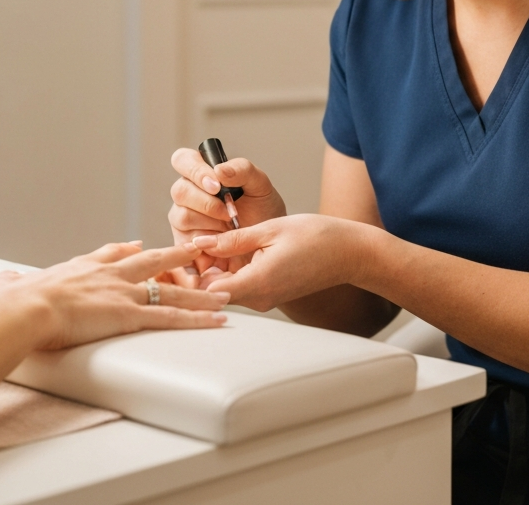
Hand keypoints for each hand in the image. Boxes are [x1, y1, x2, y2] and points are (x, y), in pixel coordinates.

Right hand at [2, 242, 229, 349]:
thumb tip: (33, 274)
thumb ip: (42, 276)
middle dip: (181, 258)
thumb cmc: (20, 302)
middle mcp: (112, 275)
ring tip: (225, 294)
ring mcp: (123, 294)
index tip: (149, 247)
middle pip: (155, 264)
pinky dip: (197, 318)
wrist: (24, 308)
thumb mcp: (34, 281)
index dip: (136, 252)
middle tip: (203, 251)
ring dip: (200, 293)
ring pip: (171, 291)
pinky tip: (217, 320)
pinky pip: (171, 317)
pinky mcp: (129, 315)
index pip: (120, 255)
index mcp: (89, 268)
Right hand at [168, 148, 287, 280]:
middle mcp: (189, 195)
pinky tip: (219, 249)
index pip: (183, 160)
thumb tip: (219, 169)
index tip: (216, 185)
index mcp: (203, 174)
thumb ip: (243, 171)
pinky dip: (202, 247)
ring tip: (230, 230)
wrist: (267, 247)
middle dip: (206, 203)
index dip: (195, 171)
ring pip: (181, 216)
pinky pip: (182, 244)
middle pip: (180, 190)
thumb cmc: (263, 213)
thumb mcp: (261, 187)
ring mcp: (183, 219)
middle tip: (230, 213)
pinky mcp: (184, 244)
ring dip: (208, 224)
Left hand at [186, 214, 376, 312]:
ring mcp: (264, 299)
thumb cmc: (316, 237)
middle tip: (182, 251)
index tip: (180, 253)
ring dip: (210, 273)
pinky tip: (221, 254)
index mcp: (257, 282)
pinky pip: (239, 288)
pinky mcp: (269, 295)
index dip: (189, 274)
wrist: (348, 253)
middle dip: (195, 275)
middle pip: (211, 295)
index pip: (206, 292)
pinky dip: (226, 274)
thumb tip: (201, 241)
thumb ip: (233, 238)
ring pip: (224, 291)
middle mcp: (258, 298)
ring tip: (200, 247)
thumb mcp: (270, 229)